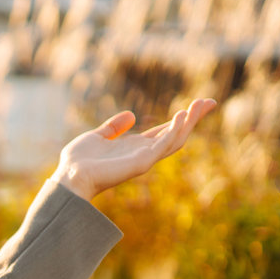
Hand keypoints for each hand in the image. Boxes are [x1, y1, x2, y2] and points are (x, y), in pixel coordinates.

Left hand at [51, 99, 217, 200]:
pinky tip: (181, 116)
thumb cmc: (79, 161)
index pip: (166, 131)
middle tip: (210, 101)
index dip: (182, 119)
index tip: (197, 104)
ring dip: (189, 122)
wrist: (69, 177)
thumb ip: (114, 127)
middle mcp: (144, 153)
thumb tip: (132, 115)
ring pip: (175, 139)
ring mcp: (145, 159)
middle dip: (193, 118)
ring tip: (199, 105)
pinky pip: (163, 145)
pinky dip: (174, 131)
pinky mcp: (141, 162)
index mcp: (136, 146)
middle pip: (177, 134)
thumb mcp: (98, 136)